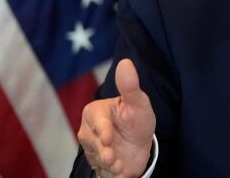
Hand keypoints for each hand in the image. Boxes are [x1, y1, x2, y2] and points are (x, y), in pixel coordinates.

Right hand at [77, 59, 155, 176]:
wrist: (140, 143)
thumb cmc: (136, 118)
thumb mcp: (138, 102)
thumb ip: (130, 86)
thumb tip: (125, 62)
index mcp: (95, 112)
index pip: (96, 122)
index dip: (102, 131)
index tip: (108, 138)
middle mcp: (88, 132)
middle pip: (94, 144)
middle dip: (104, 153)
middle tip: (113, 159)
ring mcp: (92, 150)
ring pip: (97, 160)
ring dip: (109, 166)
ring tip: (119, 167)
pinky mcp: (98, 166)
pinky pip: (102, 173)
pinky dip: (111, 175)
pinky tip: (120, 174)